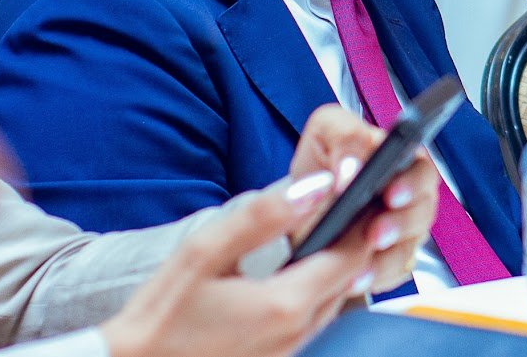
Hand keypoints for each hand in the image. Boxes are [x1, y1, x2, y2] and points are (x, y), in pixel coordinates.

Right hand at [98, 171, 367, 356]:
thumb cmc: (161, 315)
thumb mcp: (204, 252)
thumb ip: (262, 216)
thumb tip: (316, 186)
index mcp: (286, 304)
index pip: (352, 255)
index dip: (363, 223)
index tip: (366, 194)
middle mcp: (297, 334)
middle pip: (349, 280)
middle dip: (354, 243)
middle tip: (352, 206)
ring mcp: (290, 352)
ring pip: (334, 303)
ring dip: (337, 269)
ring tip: (329, 232)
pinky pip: (313, 323)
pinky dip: (317, 294)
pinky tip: (298, 274)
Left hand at [288, 104, 439, 293]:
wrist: (301, 207)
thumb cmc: (322, 164)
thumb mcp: (327, 132)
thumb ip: (344, 138)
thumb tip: (352, 169)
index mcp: (403, 158)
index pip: (421, 168)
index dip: (411, 183)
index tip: (391, 194)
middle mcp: (410, 195)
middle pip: (423, 210)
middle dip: (400, 224)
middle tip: (374, 233)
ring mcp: (404, 231)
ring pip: (409, 247)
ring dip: (385, 258)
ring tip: (357, 267)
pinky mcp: (392, 260)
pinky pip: (394, 273)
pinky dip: (374, 277)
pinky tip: (354, 280)